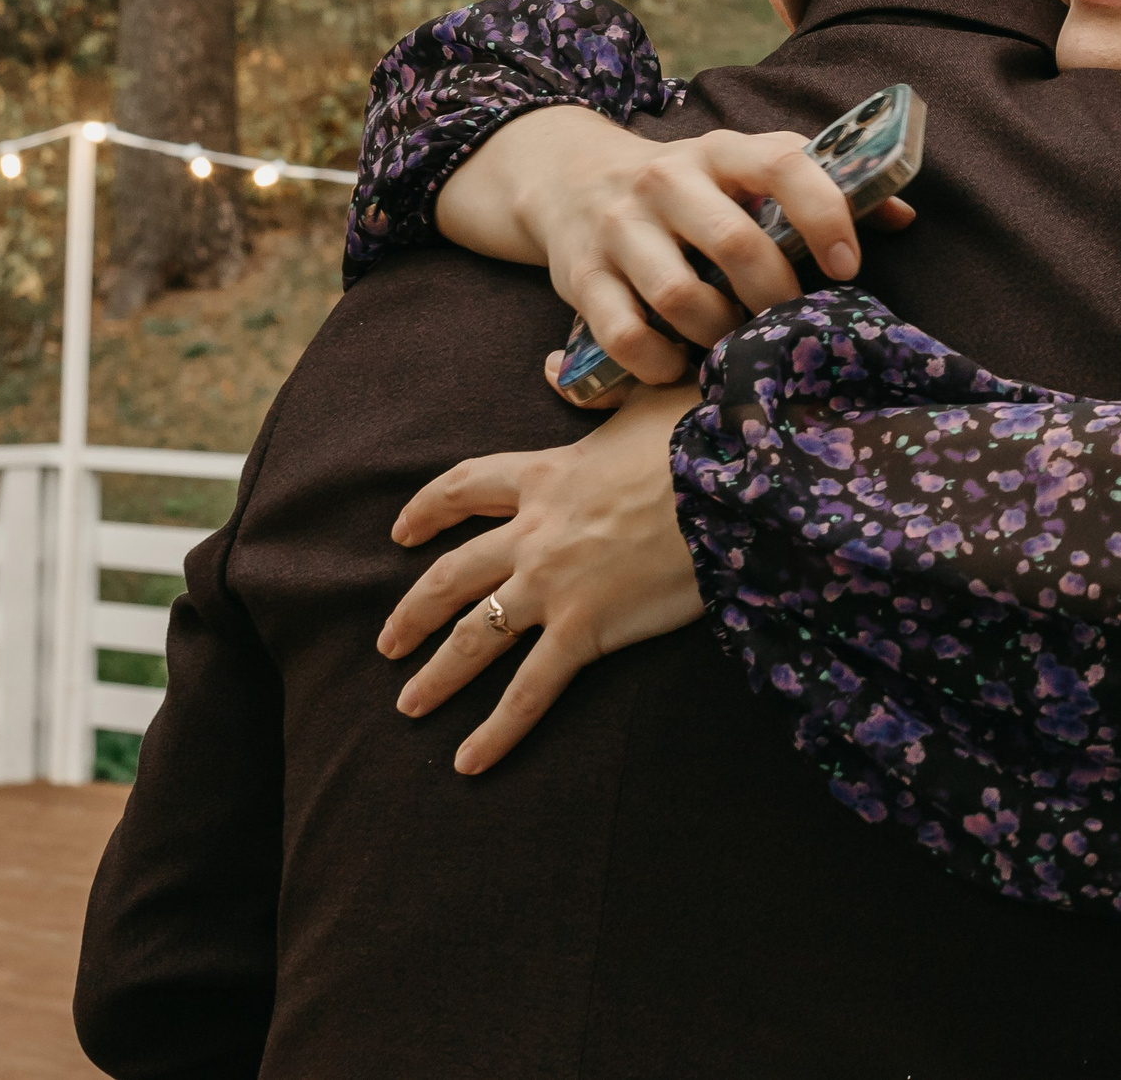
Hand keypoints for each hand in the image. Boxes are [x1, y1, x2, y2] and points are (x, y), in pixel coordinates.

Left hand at [376, 382, 705, 772]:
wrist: (733, 482)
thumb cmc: (698, 436)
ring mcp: (554, 584)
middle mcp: (533, 532)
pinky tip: (468, 761)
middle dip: (412, 611)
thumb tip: (553, 361)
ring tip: (408, 705)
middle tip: (387, 641)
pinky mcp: (586, 629)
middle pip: (450, 574)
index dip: (426, 510)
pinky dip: (496, 730)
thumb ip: (592, 388)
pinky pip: (530, 690)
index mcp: (544, 474)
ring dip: (436, 673)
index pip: (463, 488)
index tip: (402, 531)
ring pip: (476, 634)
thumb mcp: (638, 396)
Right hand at [437, 107, 914, 387]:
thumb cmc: (686, 189)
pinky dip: (660, 364)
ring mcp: (619, 227)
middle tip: (787, 323)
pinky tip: (679, 365)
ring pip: (679, 295)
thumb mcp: (744, 170)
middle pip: (735, 242)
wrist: (569, 179)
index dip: (824, 213)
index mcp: (721, 150)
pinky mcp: (580, 275)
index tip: (848, 265)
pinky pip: (626, 334)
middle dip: (774, 297)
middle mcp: (666, 179)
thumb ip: (819, 188)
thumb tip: (903, 217)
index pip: (782, 161)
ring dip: (719, 335)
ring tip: (733, 345)